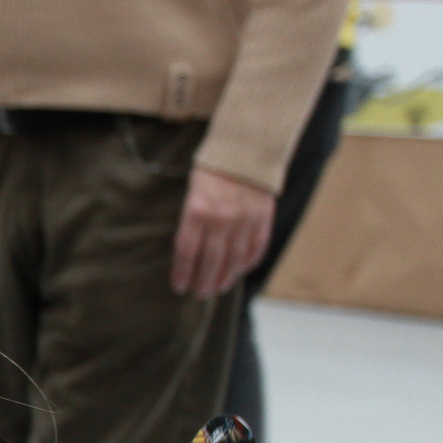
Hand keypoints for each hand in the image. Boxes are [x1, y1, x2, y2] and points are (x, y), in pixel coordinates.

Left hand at [171, 166, 274, 296]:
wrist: (246, 148)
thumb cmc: (212, 169)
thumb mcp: (192, 191)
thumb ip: (191, 221)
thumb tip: (189, 252)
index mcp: (197, 211)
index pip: (186, 252)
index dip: (182, 273)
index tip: (179, 286)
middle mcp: (221, 219)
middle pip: (211, 262)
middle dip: (203, 282)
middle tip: (199, 294)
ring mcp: (245, 221)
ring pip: (234, 260)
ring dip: (226, 278)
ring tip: (218, 288)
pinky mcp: (263, 219)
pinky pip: (255, 249)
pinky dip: (247, 263)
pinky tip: (239, 271)